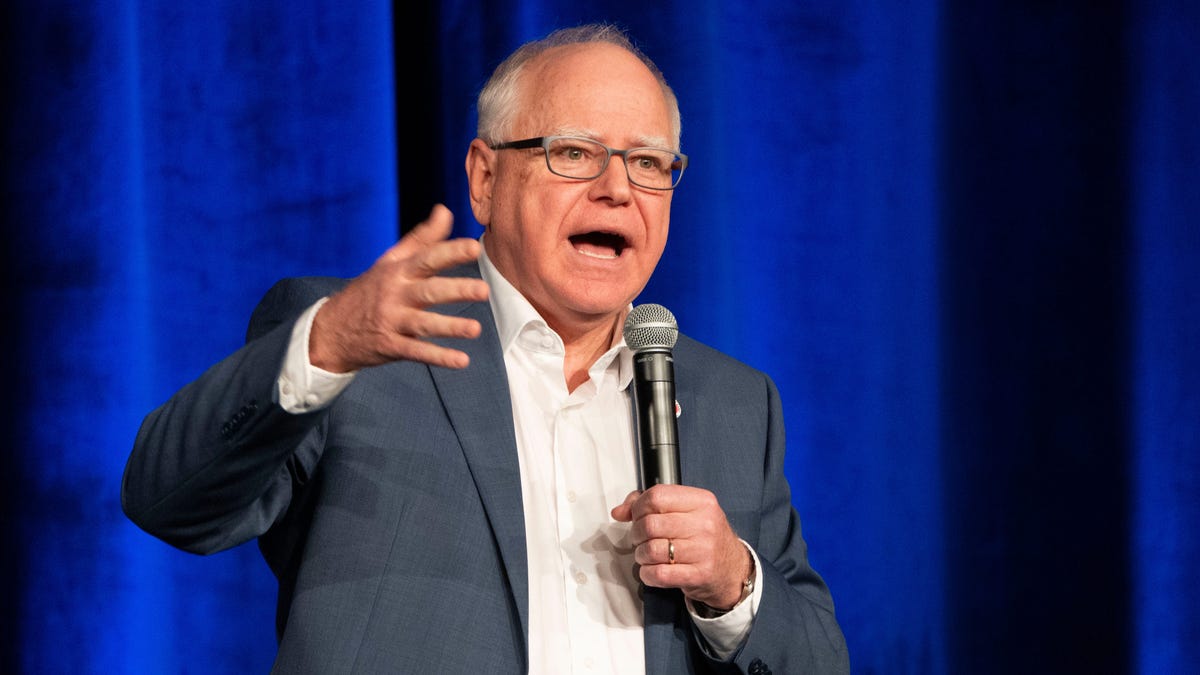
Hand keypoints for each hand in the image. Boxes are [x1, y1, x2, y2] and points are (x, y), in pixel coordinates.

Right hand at [309, 204, 489, 372]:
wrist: (331, 330)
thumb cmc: (370, 290)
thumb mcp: (391, 261)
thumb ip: (422, 238)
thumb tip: (444, 210)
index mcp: (398, 271)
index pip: (427, 258)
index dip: (450, 252)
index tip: (474, 248)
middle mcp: (395, 295)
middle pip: (429, 291)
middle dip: (456, 290)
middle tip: (483, 290)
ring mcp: (392, 321)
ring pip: (424, 324)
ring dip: (450, 327)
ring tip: (475, 328)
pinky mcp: (390, 346)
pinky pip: (417, 353)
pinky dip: (439, 357)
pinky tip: (462, 361)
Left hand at [611, 485, 752, 609]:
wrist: (732, 569)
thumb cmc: (705, 537)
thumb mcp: (687, 511)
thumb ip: (652, 504)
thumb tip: (620, 511)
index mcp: (701, 501)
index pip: (657, 496)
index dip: (638, 507)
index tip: (637, 515)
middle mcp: (705, 524)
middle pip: (650, 524)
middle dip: (636, 533)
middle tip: (641, 538)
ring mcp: (703, 550)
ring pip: (651, 550)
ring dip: (641, 555)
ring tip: (647, 554)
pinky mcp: (698, 575)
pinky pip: (658, 574)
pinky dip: (647, 573)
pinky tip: (652, 570)